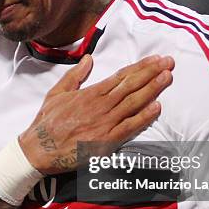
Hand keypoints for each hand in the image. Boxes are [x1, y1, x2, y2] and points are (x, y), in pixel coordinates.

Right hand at [19, 54, 173, 173]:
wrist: (39, 149)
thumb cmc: (46, 122)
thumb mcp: (57, 93)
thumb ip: (75, 76)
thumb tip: (89, 59)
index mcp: (91, 93)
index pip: (121, 76)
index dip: (141, 67)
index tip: (155, 59)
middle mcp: (101, 105)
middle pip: (132, 85)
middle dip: (152, 72)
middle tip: (169, 62)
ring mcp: (105, 122)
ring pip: (134, 102)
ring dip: (153, 89)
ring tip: (167, 77)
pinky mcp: (107, 141)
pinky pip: (130, 127)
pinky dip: (144, 116)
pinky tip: (157, 107)